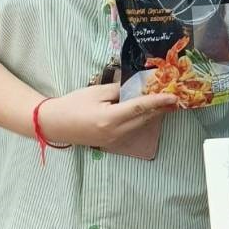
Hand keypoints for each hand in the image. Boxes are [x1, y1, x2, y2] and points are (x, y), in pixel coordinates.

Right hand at [37, 83, 176, 148]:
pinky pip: (132, 130)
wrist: (54, 124)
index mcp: (110, 118)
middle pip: (144, 118)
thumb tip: (136, 86)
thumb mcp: (96, 91)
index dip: (159, 101)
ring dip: (153, 114)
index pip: (141, 107)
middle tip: (175, 97)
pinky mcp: (111, 142)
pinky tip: (148, 112)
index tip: (174, 96)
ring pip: (140, 125)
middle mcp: (115, 132)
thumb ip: (118, 89)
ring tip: (166, 103)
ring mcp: (114, 140)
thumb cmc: (72, 105)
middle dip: (161, 108)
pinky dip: (142, 120)